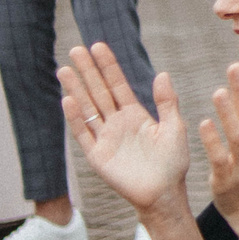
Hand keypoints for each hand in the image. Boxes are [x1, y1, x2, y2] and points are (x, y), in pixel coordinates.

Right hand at [59, 44, 187, 219]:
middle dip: (88, 71)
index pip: (118, 85)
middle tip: (76, 49)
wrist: (163, 193)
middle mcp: (117, 123)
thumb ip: (167, 102)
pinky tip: (68, 99)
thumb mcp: (174, 127)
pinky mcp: (97, 155)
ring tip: (64, 68)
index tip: (99, 46)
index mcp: (135, 114)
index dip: (108, 66)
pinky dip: (76, 117)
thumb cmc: (173, 162)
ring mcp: (105, 137)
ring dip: (76, 89)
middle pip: (98, 91)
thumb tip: (162, 74)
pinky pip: (84, 133)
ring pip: (88, 107)